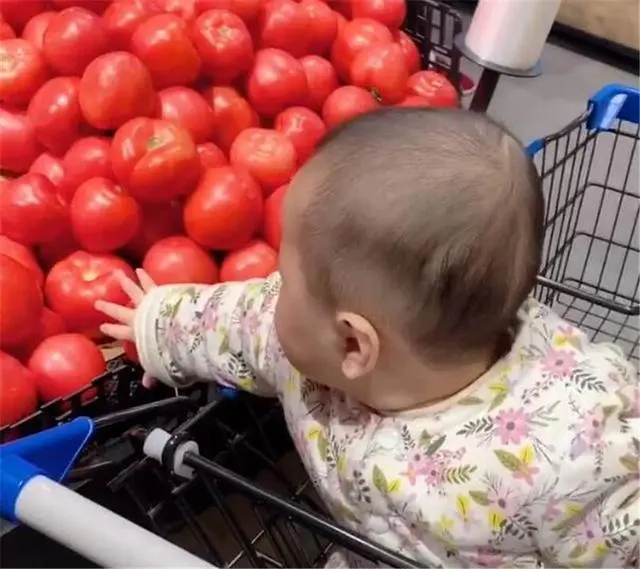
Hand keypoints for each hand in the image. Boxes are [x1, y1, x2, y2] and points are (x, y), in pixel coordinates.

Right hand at [94, 268, 157, 387]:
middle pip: (120, 311)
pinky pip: (150, 284)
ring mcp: (147, 304)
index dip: (112, 330)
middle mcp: (137, 318)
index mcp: (136, 335)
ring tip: (118, 274)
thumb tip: (147, 385)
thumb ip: (153, 372)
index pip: (120, 333)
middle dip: (108, 308)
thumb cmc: (168, 348)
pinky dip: (145, 277)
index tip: (103, 327)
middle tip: (98, 303)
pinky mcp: (158, 295)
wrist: (177, 329)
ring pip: (133, 291)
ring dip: (125, 283)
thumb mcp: (159, 364)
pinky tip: (141, 270)